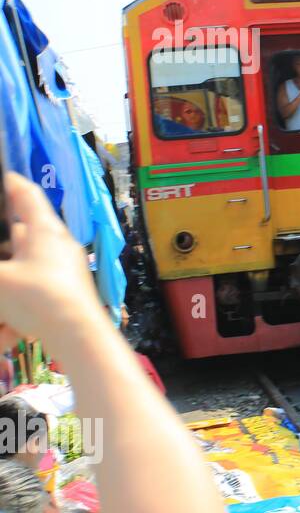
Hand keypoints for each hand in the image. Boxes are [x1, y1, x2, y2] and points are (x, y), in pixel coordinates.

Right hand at [0, 173, 105, 353]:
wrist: (78, 335)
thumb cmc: (38, 298)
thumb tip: (3, 266)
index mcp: (45, 230)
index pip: (27, 194)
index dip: (11, 183)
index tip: (3, 178)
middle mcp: (58, 244)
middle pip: (22, 232)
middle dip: (4, 239)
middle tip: (1, 237)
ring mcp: (63, 268)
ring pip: (23, 264)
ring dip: (7, 276)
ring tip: (5, 294)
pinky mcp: (64, 291)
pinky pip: (32, 288)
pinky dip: (14, 302)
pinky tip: (7, 325)